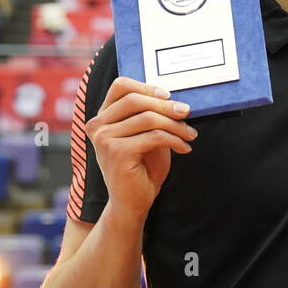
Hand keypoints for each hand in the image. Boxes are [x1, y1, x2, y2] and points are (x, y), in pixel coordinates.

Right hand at [85, 77, 197, 220]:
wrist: (132, 202)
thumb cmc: (142, 166)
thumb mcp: (146, 134)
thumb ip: (150, 115)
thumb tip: (175, 98)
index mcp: (102, 117)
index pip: (120, 86)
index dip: (146, 86)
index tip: (168, 95)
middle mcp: (97, 125)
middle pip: (136, 100)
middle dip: (166, 106)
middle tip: (187, 113)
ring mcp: (104, 139)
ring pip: (148, 118)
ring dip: (175, 125)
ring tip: (190, 134)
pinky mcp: (117, 152)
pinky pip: (154, 137)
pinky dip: (175, 140)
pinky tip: (185, 148)